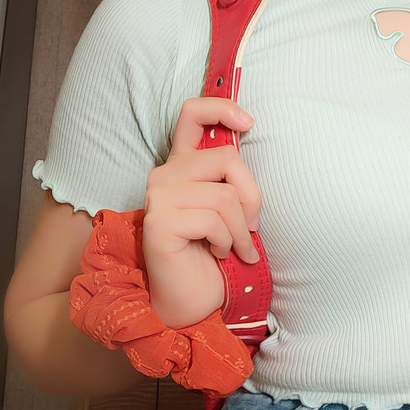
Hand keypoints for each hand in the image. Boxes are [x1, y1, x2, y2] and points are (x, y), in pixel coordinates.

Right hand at [141, 98, 262, 328]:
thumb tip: (250, 141)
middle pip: (226, 157)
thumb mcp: (231, 207)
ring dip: (241, 228)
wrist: (192, 302)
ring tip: (235, 247)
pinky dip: (228, 242)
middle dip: (252, 195)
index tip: (249, 124)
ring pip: (224, 194)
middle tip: (252, 226)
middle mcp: (164, 175)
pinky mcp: (159, 223)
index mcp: (182, 165)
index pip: (193, 113)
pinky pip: (213, 220)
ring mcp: (157, 197)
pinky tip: (219, 255)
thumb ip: (232, 176)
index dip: (222, 108)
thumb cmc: (215, 255)